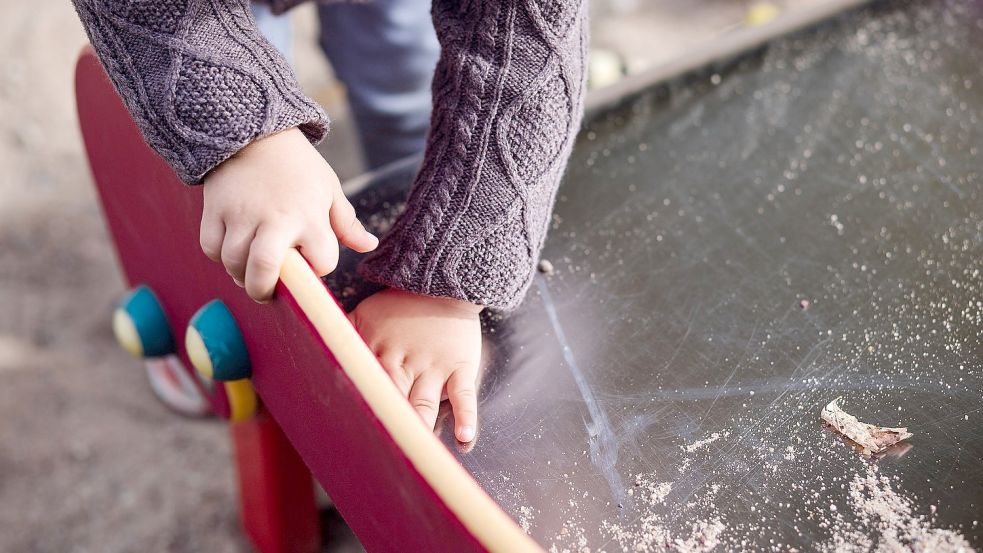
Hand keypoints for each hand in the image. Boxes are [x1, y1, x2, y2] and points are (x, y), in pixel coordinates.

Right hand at [200, 128, 377, 301]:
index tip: (313, 259)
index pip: (321, 262)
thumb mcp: (329, 189)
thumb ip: (346, 223)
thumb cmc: (298, 165)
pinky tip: (233, 249)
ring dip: (242, 275)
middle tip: (268, 291)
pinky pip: (212, 248)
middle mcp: (275, 220)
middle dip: (264, 291)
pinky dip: (220, 255)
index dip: (319, 266)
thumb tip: (369, 245)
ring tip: (251, 271)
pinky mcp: (215, 210)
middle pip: (264, 271)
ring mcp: (241, 215)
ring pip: (234, 263)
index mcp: (309, 217)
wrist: (253, 130)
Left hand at [349, 288, 482, 442]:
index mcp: (377, 351)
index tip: (349, 433)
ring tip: (417, 450)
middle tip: (380, 452)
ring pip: (424, 402)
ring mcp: (434, 365)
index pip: (363, 386)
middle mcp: (405, 362)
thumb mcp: (364, 315)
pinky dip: (466, 416)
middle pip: (392, 399)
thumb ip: (344, 338)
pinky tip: (464, 437)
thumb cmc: (399, 307)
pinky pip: (464, 394)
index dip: (357, 410)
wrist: (443, 285)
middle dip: (387, 424)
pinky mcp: (460, 366)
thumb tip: (315, 358)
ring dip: (420, 426)